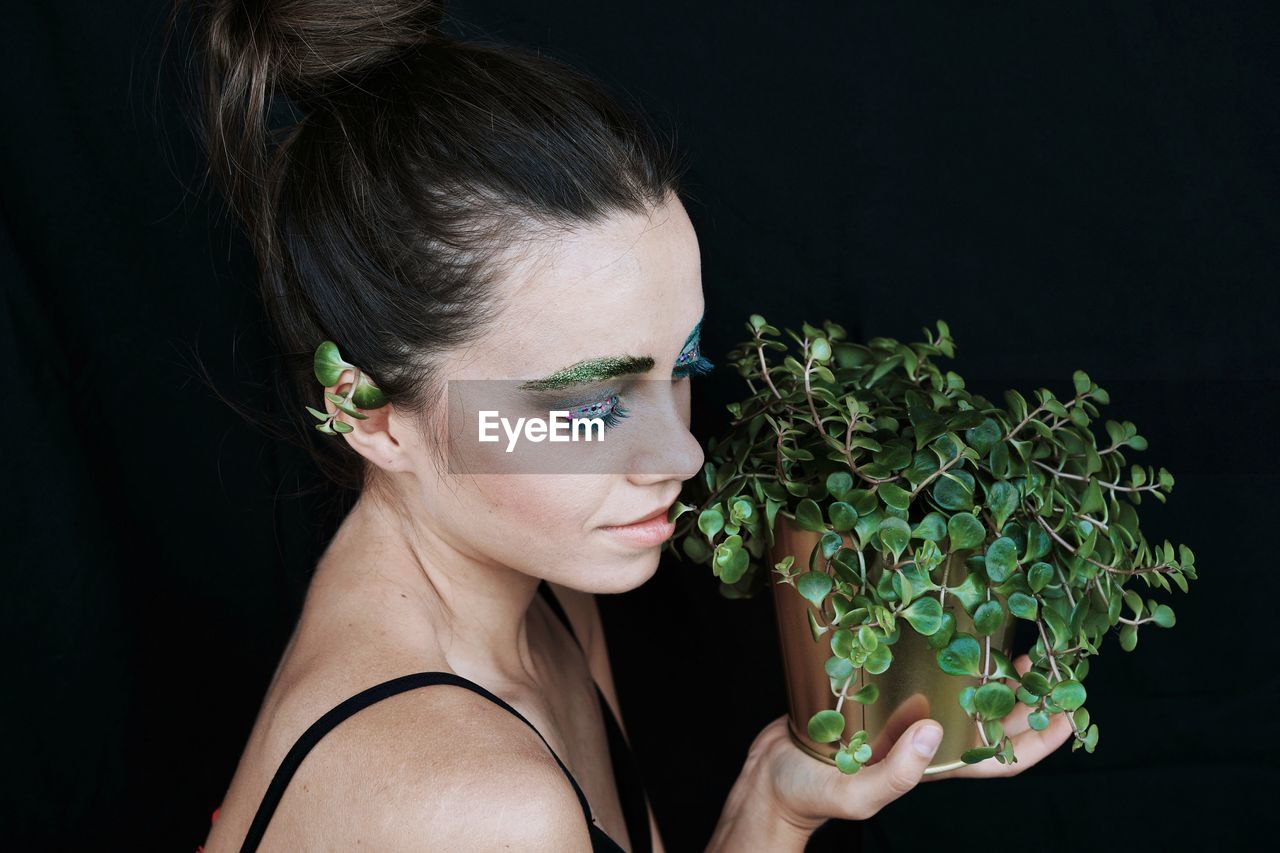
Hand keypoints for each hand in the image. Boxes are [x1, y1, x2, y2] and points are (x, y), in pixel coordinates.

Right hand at [745, 653, 1072, 833]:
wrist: (769, 779)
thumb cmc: (811, 794)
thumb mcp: (857, 793)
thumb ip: (897, 773)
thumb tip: (933, 731)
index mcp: (933, 767)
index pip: (1003, 758)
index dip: (1042, 739)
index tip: (1073, 709)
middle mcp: (926, 740)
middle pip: (991, 720)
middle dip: (1025, 696)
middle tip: (1047, 659)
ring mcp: (902, 719)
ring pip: (961, 695)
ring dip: (990, 673)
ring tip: (1010, 642)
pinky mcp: (876, 696)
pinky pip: (919, 676)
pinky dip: (939, 656)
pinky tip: (941, 631)